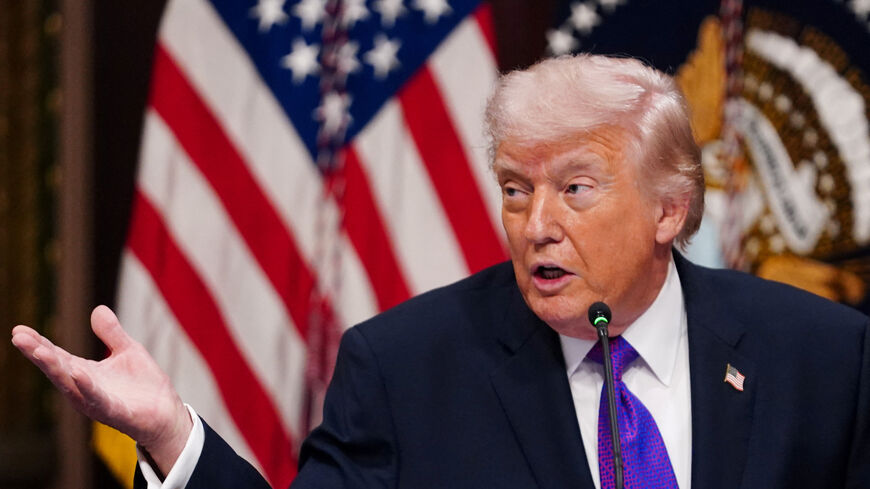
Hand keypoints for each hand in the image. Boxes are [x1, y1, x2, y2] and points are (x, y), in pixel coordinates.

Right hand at [11, 305, 191, 474]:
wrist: (166, 413)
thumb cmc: (143, 385)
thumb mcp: (128, 351)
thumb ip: (112, 333)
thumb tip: (98, 309)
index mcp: (85, 372)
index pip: (57, 356)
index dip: (38, 343)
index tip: (18, 329)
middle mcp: (84, 388)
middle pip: (57, 369)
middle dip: (38, 353)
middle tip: (19, 337)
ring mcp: (96, 401)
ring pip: (70, 384)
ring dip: (54, 368)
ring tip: (39, 350)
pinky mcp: (114, 412)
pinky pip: (97, 399)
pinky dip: (86, 386)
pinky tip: (77, 372)